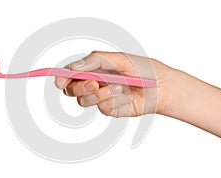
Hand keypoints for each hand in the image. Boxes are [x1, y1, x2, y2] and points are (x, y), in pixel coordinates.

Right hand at [55, 51, 170, 116]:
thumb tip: (73, 68)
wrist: (161, 86)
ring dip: (100, 94)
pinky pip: (102, 107)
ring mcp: (101, 97)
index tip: (59, 82)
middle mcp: (93, 83)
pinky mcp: (109, 109)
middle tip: (94, 84)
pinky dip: (114, 100)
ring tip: (119, 87)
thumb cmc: (141, 68)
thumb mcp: (118, 59)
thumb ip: (95, 61)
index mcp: (93, 68)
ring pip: (84, 101)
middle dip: (80, 88)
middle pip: (71, 90)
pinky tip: (126, 95)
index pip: (70, 74)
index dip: (61, 78)